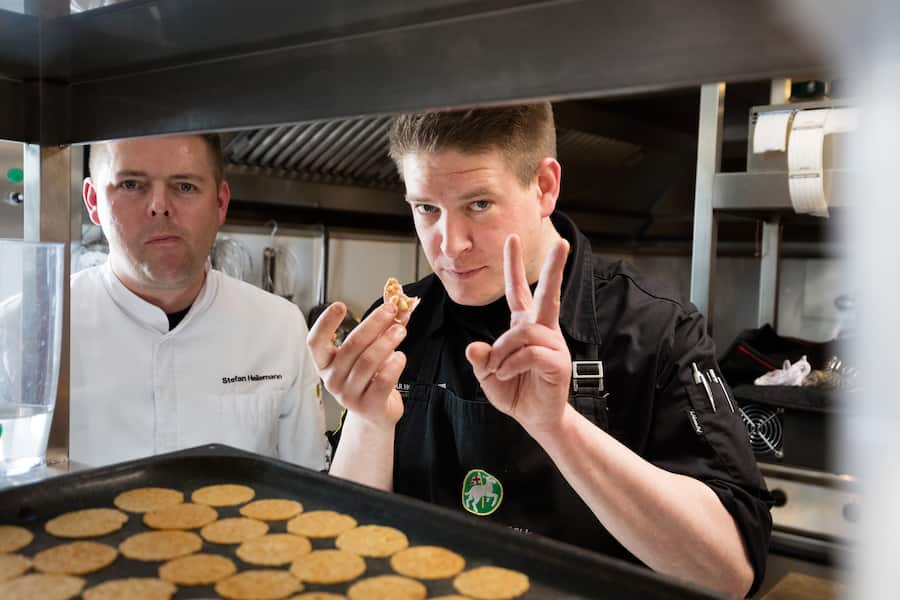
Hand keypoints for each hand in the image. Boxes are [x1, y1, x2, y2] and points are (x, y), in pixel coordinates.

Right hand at [307, 302, 406, 430]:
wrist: (373, 415)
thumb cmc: (368, 380)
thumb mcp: (367, 353)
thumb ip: (379, 331)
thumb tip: (397, 307)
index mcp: (325, 364)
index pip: (315, 342)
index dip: (325, 323)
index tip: (340, 306)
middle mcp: (332, 379)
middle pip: (351, 346)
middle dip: (373, 324)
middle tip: (390, 310)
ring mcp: (349, 395)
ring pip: (368, 361)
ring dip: (387, 342)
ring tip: (400, 330)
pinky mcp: (368, 406)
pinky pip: (382, 382)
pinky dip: (393, 366)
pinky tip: (401, 356)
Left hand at [465, 235, 571, 433]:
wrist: (535, 418)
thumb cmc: (514, 391)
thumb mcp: (488, 375)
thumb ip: (480, 359)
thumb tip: (473, 347)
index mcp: (524, 326)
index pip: (518, 290)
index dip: (514, 265)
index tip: (512, 239)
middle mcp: (541, 330)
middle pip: (548, 293)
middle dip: (554, 268)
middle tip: (561, 243)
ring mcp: (553, 344)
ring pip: (524, 332)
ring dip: (504, 352)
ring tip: (499, 370)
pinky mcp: (558, 362)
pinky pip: (530, 353)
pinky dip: (512, 365)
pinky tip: (508, 375)